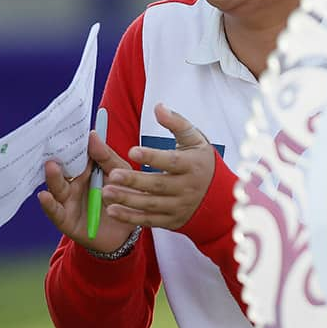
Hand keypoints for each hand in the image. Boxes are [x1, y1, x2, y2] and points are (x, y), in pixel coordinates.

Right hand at [38, 130, 136, 253]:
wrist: (126, 232)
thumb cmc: (123, 198)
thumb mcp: (120, 174)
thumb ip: (107, 157)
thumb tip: (93, 134)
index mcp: (86, 168)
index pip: (75, 152)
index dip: (70, 141)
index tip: (65, 127)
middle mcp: (73, 182)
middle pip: (62, 167)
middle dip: (58, 156)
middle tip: (52, 144)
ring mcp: (67, 200)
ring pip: (57, 187)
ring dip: (53, 177)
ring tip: (51, 166)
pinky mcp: (65, 219)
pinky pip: (55, 211)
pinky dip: (49, 204)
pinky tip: (45, 196)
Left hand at [101, 103, 215, 229]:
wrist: (220, 198)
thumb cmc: (202, 163)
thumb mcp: (195, 141)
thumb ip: (177, 123)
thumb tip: (159, 107)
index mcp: (192, 165)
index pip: (171, 161)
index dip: (152, 156)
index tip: (132, 151)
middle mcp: (186, 187)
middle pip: (158, 184)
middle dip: (134, 181)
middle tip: (113, 175)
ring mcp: (179, 206)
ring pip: (150, 204)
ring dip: (127, 199)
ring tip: (105, 192)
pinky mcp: (171, 220)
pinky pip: (148, 220)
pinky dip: (130, 217)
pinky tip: (112, 210)